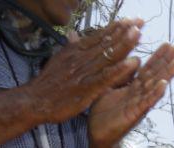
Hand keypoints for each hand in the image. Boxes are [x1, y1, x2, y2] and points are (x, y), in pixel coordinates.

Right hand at [24, 20, 142, 125]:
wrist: (33, 102)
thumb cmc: (48, 84)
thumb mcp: (59, 61)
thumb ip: (70, 48)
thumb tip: (74, 34)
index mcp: (75, 52)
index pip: (98, 37)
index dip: (115, 28)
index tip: (130, 20)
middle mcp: (80, 59)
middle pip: (106, 43)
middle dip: (123, 31)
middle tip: (140, 21)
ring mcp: (84, 73)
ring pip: (107, 56)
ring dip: (124, 44)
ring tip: (137, 33)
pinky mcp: (86, 88)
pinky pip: (106, 77)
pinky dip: (119, 70)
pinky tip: (132, 63)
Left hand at [88, 40, 173, 147]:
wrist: (98, 135)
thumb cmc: (103, 113)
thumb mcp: (107, 87)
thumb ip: (115, 73)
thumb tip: (117, 55)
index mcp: (133, 87)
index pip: (148, 68)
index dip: (158, 56)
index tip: (169, 43)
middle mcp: (140, 94)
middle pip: (156, 74)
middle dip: (168, 60)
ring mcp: (139, 103)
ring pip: (155, 85)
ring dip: (168, 73)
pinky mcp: (135, 114)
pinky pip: (147, 101)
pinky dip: (155, 92)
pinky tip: (164, 84)